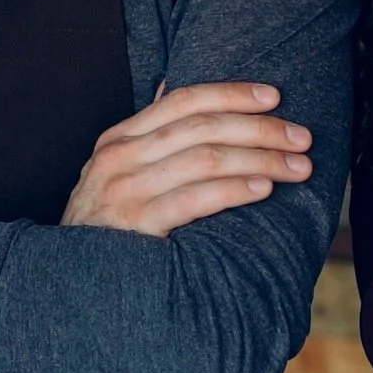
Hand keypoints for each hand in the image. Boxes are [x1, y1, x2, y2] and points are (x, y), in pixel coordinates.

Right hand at [63, 82, 312, 236]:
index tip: (274, 96)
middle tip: (303, 137)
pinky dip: (235, 190)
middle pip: (202, 127)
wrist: (69, 287)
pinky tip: (264, 189)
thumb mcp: (117, 175)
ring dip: (261, 159)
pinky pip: (196, 200)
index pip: (182, 100)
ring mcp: (125, 192)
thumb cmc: (105, 228)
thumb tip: (170, 85)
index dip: (231, 93)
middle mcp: (119, 158)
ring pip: (206, 159)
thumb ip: (148, 137)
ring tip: (298, 166)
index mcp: (119, 139)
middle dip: (260, 128)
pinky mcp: (136, 227)